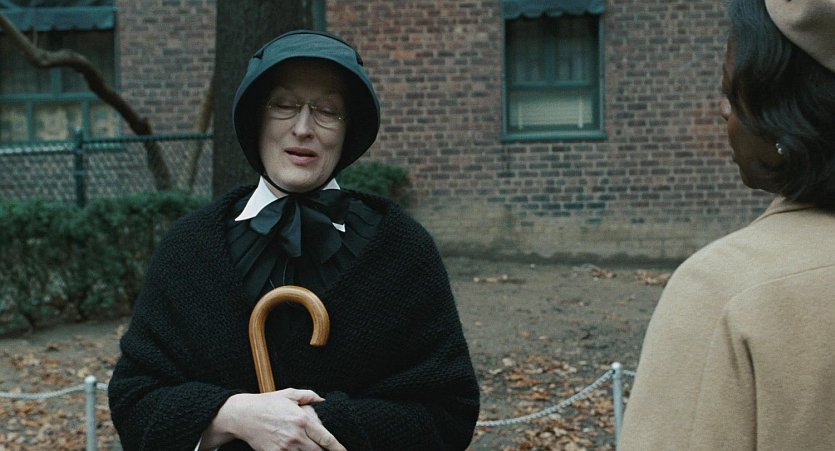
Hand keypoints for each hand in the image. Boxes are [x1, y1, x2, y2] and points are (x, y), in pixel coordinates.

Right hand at [200, 388, 345, 450]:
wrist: (243, 415)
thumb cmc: (267, 403)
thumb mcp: (289, 394)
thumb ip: (309, 396)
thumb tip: (323, 400)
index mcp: (302, 420)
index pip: (326, 438)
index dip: (338, 448)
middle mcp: (296, 436)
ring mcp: (286, 448)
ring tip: (313, 450)